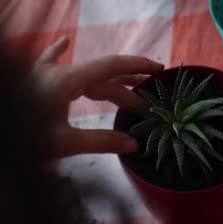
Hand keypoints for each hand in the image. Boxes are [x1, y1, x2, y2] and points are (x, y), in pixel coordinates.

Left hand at [33, 36, 163, 157]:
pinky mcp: (34, 82)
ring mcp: (44, 75)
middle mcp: (58, 73)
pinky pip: (51, 61)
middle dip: (128, 89)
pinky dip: (60, 52)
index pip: (111, 67)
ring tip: (130, 88)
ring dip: (107, 81)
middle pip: (102, 76)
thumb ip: (100, 141)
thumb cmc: (24, 138)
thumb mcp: (64, 143)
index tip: (159, 70)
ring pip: (84, 73)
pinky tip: (63, 41)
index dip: (137, 66)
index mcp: (67, 82)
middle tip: (148, 105)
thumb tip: (133, 144)